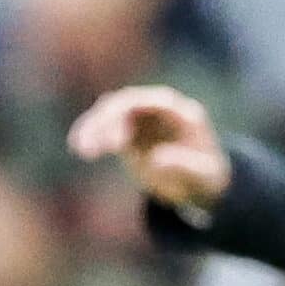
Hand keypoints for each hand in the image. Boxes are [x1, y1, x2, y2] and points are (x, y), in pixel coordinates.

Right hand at [67, 86, 230, 210]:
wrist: (200, 184)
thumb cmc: (206, 178)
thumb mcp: (204, 176)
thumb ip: (185, 166)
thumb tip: (156, 159)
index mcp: (184, 114)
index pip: (155, 101)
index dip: (133, 113)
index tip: (116, 143)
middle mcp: (161, 111)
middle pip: (128, 103)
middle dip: (107, 122)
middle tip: (92, 151)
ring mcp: (143, 120)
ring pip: (111, 112)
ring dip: (93, 127)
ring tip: (82, 150)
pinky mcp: (129, 133)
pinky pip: (105, 126)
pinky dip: (91, 133)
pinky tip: (78, 146)